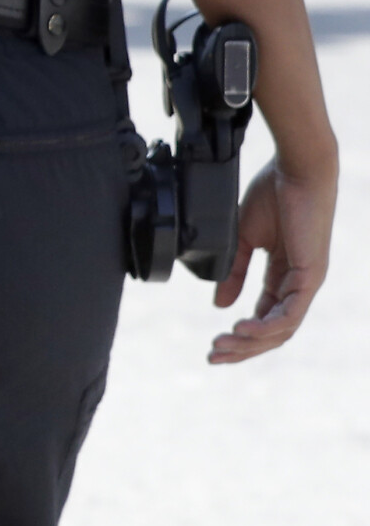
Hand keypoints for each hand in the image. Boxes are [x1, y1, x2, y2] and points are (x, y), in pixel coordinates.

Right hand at [209, 154, 337, 363]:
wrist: (296, 170)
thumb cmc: (273, 193)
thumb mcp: (244, 237)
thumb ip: (234, 270)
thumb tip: (220, 303)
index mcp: (284, 274)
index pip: (264, 315)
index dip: (241, 333)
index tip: (214, 343)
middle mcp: (298, 285)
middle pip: (272, 331)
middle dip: (242, 348)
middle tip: (214, 356)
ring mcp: (307, 283)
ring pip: (281, 329)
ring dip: (251, 342)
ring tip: (222, 345)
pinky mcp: (311, 277)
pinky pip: (290, 314)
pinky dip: (266, 326)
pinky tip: (242, 327)